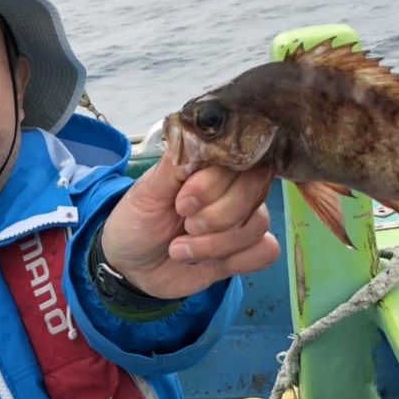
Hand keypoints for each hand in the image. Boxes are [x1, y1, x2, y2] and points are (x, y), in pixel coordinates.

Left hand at [97, 154, 278, 299]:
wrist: (131, 266)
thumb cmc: (138, 221)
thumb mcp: (146, 191)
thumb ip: (174, 163)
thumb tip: (197, 132)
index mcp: (210, 165)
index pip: (238, 158)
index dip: (214, 184)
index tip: (182, 202)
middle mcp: (232, 187)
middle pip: (254, 190)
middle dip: (214, 217)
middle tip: (183, 223)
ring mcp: (241, 219)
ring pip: (259, 224)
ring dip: (215, 244)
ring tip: (180, 248)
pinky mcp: (245, 250)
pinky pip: (267, 250)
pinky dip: (237, 260)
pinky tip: (208, 264)